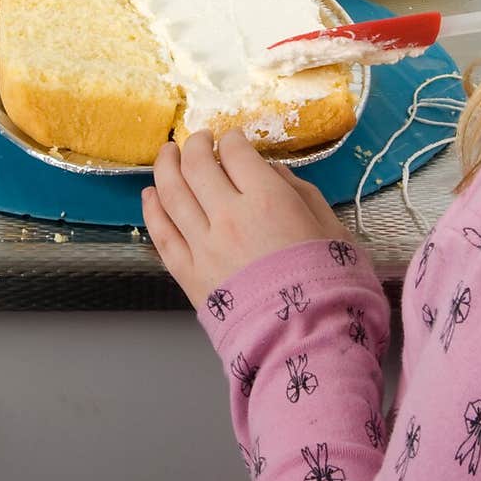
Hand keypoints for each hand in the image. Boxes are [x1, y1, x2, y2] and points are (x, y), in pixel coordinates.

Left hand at [142, 129, 351, 308]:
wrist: (307, 341)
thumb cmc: (329, 284)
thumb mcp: (331, 227)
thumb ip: (299, 192)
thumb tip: (271, 172)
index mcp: (267, 199)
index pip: (236, 152)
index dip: (232, 139)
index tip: (232, 138)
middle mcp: (228, 215)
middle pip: (197, 165)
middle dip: (195, 144)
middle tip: (198, 139)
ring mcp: (203, 246)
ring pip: (171, 193)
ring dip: (166, 166)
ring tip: (167, 153)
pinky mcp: (188, 274)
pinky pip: (162, 234)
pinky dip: (152, 209)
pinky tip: (150, 194)